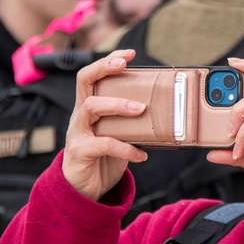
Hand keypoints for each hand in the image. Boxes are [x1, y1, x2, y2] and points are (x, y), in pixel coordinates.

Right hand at [62, 49, 147, 200]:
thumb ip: (134, 124)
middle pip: (84, 81)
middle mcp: (80, 116)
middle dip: (104, 69)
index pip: (92, 75)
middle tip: (125, 67)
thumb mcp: (120, 136)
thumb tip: (167, 114)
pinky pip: (103, 144)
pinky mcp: (79, 152)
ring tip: (140, 109)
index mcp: (90, 108)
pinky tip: (140, 155)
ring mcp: (77, 133)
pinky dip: (125, 148)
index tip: (129, 53)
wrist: (84, 189)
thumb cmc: (105, 158)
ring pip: (91, 107)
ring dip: (117, 105)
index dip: (108, 61)